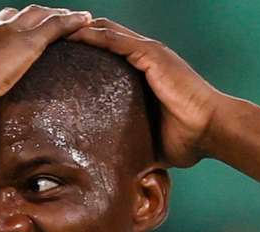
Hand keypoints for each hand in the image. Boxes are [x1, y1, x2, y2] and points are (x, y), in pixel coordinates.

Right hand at [0, 6, 91, 113]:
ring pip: (38, 15)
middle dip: (31, 17)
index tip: (11, 32)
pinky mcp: (28, 43)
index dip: (2, 28)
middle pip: (15, 16)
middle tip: (45, 19)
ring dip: (56, 15)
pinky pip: (56, 26)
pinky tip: (86, 20)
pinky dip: (72, 21)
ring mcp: (8, 34)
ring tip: (73, 18)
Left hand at [68, 18, 227, 167]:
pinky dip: (93, 35)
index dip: (85, 51)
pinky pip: (116, 39)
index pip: (109, 54)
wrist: (212, 131)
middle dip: (77, 35)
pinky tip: (72, 35)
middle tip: (47, 41)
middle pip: (103, 36)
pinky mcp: (151, 55)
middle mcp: (146, 57)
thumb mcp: (150, 142)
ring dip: (80, 30)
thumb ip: (131, 147)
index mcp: (145, 73)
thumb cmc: (188, 139)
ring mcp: (149, 53)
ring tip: (53, 32)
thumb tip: (112, 173)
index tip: (58, 58)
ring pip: (106, 31)